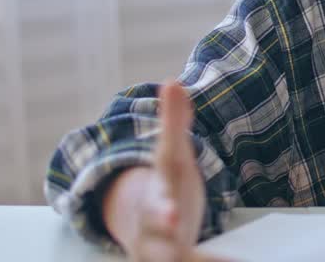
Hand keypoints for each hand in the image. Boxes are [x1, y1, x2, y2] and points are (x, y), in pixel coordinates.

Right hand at [102, 80, 223, 261]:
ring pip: (175, 261)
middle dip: (167, 248)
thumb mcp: (171, 155)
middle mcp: (156, 234)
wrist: (147, 226)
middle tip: (177, 242)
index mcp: (156, 202)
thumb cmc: (164, 187)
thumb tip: (172, 81)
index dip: (162, 211)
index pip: (157, 205)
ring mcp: (164, 254)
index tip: (170, 214)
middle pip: (159, 244)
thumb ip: (173, 122)